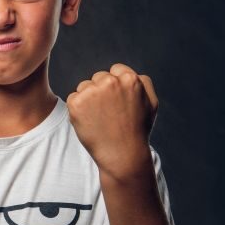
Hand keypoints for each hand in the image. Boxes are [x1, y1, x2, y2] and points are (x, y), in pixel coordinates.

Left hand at [66, 63, 158, 178]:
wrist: (122, 154)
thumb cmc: (137, 130)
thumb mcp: (151, 103)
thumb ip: (143, 83)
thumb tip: (130, 73)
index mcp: (130, 79)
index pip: (115, 70)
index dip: (116, 86)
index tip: (118, 102)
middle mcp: (110, 82)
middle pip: (99, 77)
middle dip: (101, 91)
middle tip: (109, 113)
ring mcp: (91, 92)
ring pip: (85, 86)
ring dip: (88, 99)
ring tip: (100, 118)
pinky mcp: (76, 103)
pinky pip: (74, 98)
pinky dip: (78, 109)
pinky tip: (90, 121)